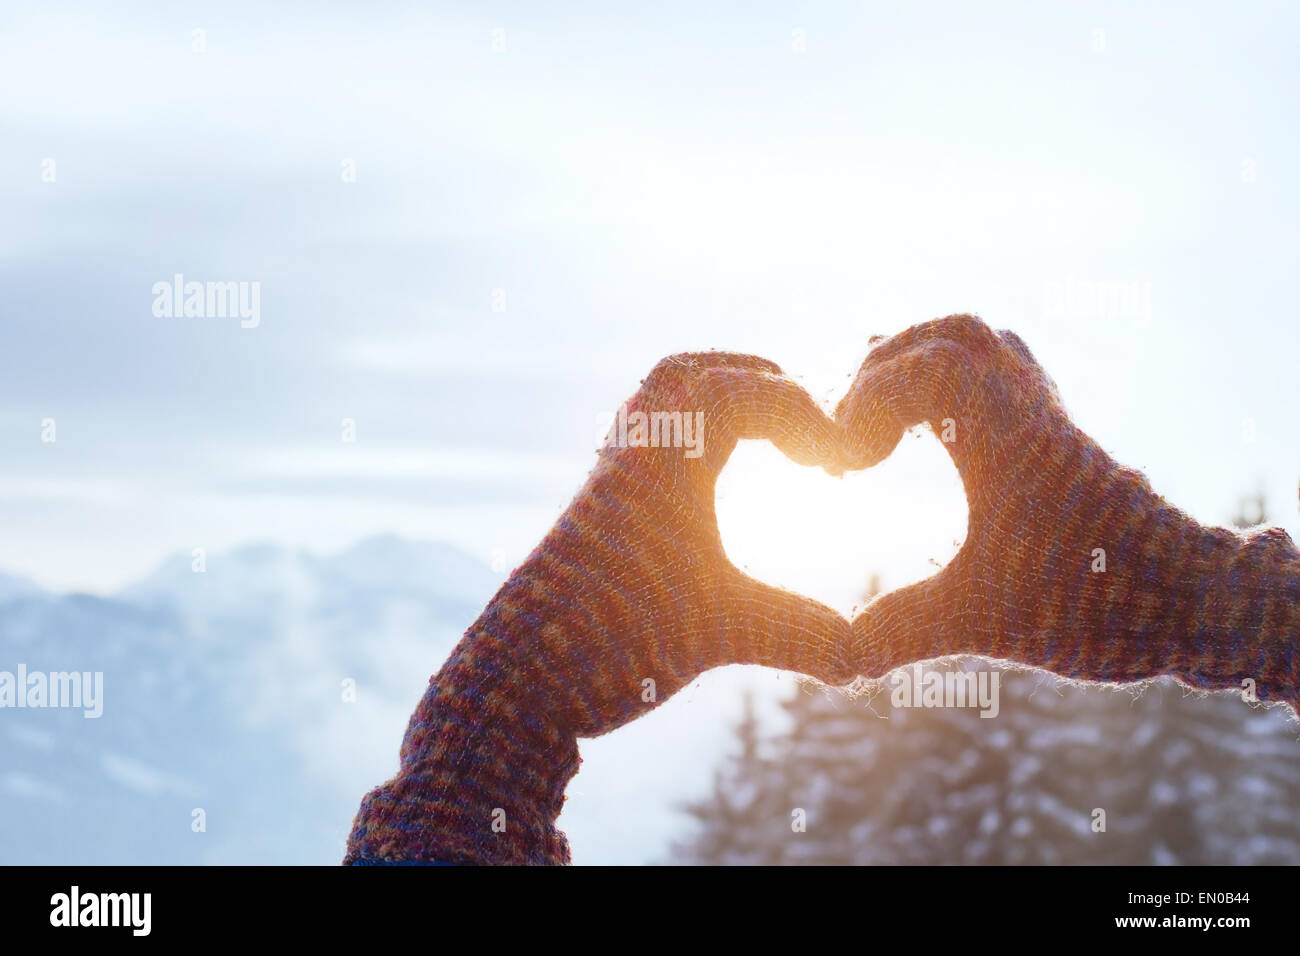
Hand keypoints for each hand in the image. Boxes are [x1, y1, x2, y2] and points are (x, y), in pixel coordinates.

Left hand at [346, 351, 853, 864]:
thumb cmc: (611, 643)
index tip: (841, 462)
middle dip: (754, 381)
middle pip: (686, 372)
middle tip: (804, 420)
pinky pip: (638, 442)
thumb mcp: (719, 632)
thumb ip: (799, 634)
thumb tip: (869, 663)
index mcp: (664, 458)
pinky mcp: (593, 511)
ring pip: (654, 404)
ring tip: (764, 436)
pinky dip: (683, 439)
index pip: (743, 389)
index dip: (806, 411)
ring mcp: (605, 480)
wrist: (513, 679)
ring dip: (711, 403)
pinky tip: (709, 486)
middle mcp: (628, 454)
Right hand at [837, 314, 1296, 700]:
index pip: (928, 363)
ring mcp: (1050, 419)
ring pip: (985, 344)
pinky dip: (959, 385)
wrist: (1193, 602)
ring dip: (923, 367)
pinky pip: (1006, 374)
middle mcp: (1030, 411)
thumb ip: (904, 630)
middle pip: (954, 333)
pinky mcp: (1060, 438)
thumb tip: (840, 657)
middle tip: (858, 434)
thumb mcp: (985, 620)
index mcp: (1008, 437)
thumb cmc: (1096, 605)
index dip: (867, 400)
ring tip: (887, 426)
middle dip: (887, 369)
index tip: (852, 466)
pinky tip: (938, 438)